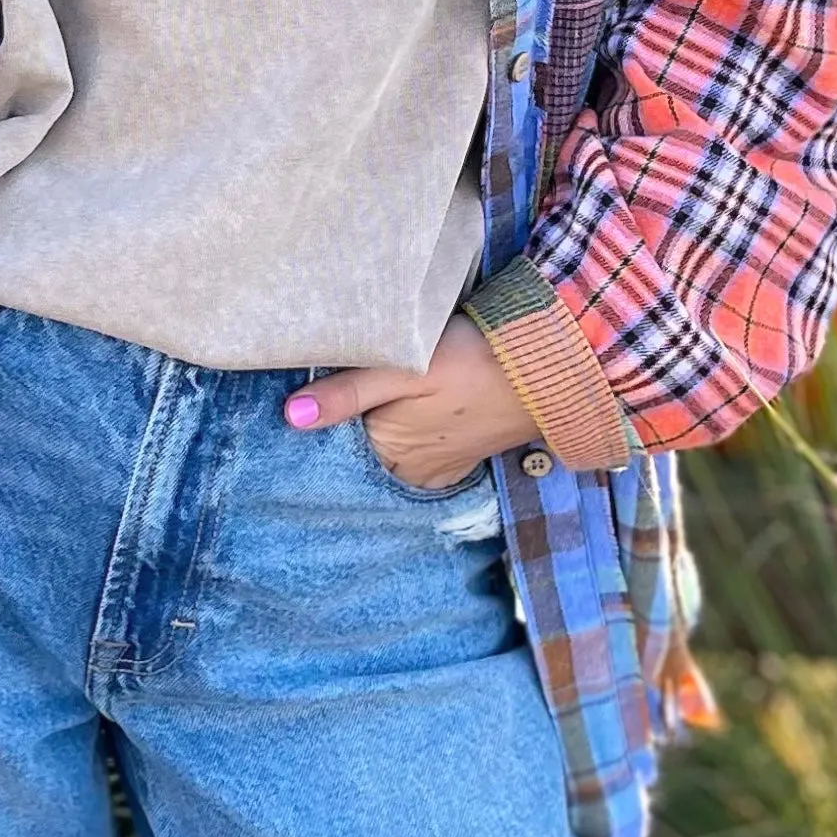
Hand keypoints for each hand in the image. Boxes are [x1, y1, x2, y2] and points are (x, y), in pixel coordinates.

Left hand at [282, 317, 545, 492]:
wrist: (544, 369)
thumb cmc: (470, 361)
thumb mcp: (402, 369)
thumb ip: (347, 393)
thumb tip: (291, 418)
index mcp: (386, 454)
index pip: (332, 448)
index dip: (320, 423)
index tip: (303, 398)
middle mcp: (407, 474)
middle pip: (359, 453)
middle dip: (346, 429)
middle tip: (332, 391)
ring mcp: (434, 472)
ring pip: (387, 454)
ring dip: (378, 432)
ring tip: (374, 399)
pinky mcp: (458, 462)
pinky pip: (417, 456)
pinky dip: (407, 439)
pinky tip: (406, 414)